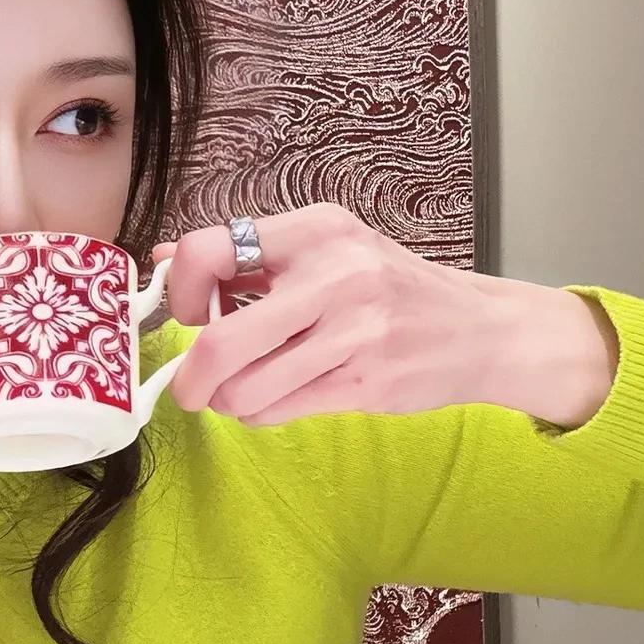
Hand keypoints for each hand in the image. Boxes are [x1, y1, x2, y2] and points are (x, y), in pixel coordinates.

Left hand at [152, 204, 620, 428]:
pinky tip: (283, 397)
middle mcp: (333, 274)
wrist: (479, 329)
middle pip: (220, 340)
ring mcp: (352, 332)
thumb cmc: (390, 290)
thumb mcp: (326, 249)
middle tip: (190, 387)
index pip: (208, 253)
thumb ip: (248, 256)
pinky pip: (278, 410)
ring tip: (248, 390)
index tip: (191, 315)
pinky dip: (263, 413)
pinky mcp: (365, 382)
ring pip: (246, 388)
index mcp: (314, 230)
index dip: (183, 293)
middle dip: (192, 376)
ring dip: (231, 400)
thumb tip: (164, 259)